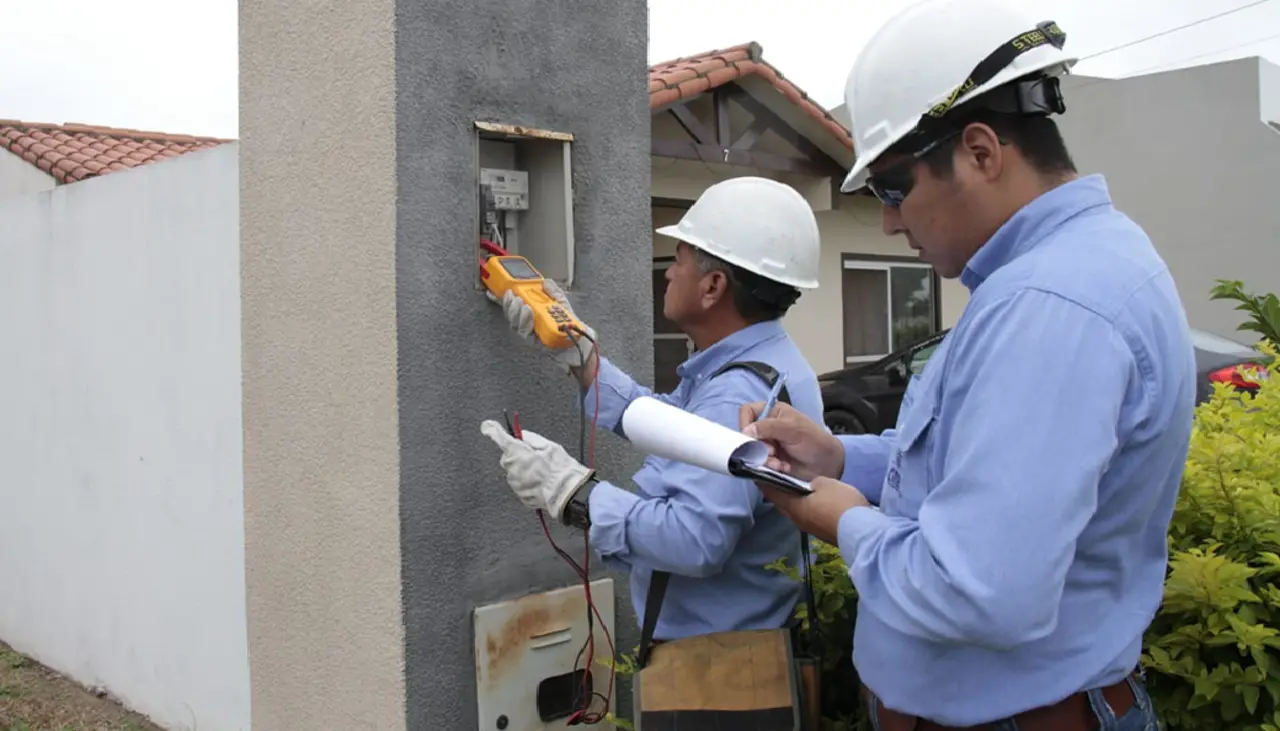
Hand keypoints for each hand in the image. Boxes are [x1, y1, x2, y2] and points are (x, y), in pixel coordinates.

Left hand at [479, 420, 594, 521]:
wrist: (566, 492)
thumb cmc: (559, 469)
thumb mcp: (549, 446)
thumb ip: (531, 439)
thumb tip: (521, 435)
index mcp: (517, 452)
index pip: (499, 438)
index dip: (493, 431)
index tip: (487, 427)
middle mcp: (512, 468)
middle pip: (507, 457)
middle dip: (516, 455)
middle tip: (533, 456)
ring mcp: (515, 483)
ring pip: (514, 472)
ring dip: (522, 469)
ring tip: (540, 472)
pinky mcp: (520, 495)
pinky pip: (520, 484)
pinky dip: (527, 482)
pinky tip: (540, 481)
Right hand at [488, 279, 596, 373]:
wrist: (579, 338)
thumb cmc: (568, 322)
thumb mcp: (561, 302)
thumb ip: (553, 291)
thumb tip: (545, 282)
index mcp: (531, 312)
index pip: (512, 305)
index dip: (501, 299)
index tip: (494, 291)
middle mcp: (528, 324)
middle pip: (510, 316)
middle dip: (509, 305)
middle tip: (514, 296)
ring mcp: (531, 333)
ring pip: (515, 325)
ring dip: (517, 312)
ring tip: (523, 304)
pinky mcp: (535, 342)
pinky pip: (525, 333)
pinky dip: (526, 322)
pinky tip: (529, 313)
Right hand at [739, 402, 844, 480]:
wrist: (826, 465)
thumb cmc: (814, 441)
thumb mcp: (793, 429)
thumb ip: (769, 427)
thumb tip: (746, 431)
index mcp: (772, 412)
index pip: (747, 412)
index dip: (745, 423)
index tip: (750, 436)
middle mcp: (766, 428)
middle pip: (746, 435)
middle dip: (757, 446)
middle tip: (771, 452)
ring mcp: (766, 445)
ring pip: (750, 451)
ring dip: (764, 459)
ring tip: (779, 464)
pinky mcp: (767, 461)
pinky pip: (757, 464)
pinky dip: (768, 467)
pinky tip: (782, 468)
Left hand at [758, 477, 869, 544]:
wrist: (861, 530)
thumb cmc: (839, 503)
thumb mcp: (824, 483)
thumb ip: (812, 483)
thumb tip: (810, 487)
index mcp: (794, 507)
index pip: (772, 493)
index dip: (764, 481)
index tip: (758, 473)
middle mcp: (798, 520)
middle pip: (782, 503)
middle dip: (778, 491)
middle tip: (777, 478)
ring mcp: (810, 528)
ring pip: (795, 510)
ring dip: (793, 500)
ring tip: (795, 487)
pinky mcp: (822, 531)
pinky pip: (808, 516)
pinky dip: (806, 506)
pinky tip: (814, 500)